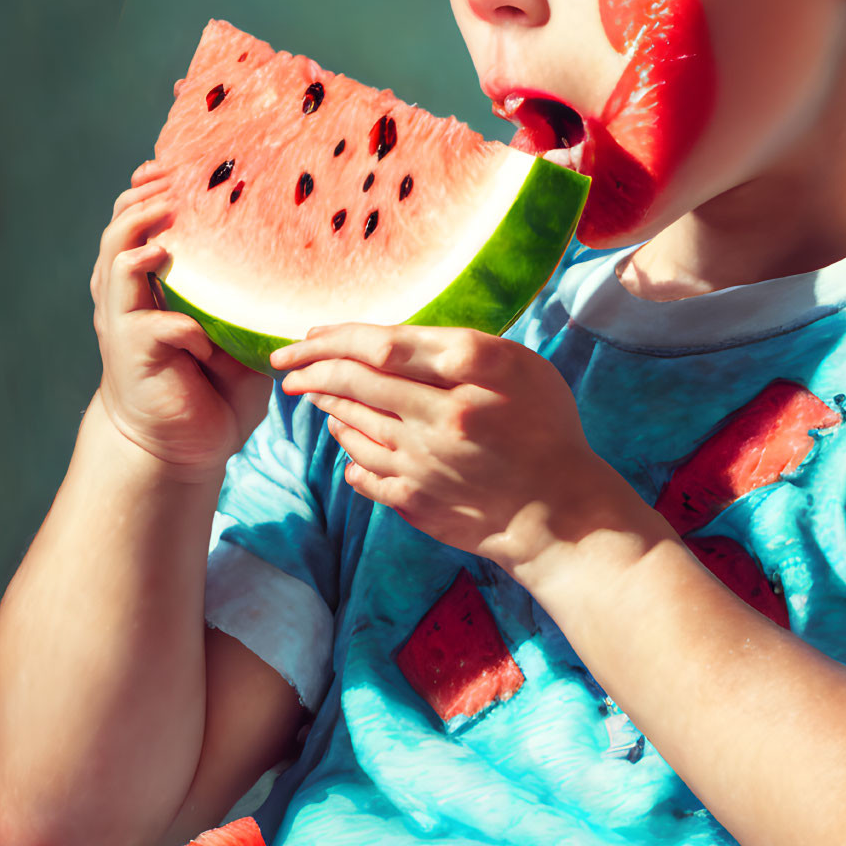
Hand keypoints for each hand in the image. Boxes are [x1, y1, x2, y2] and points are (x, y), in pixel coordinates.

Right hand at [91, 160, 271, 476]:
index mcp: (156, 287)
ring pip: (116, 263)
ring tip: (162, 219)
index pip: (143, 225)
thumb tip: (300, 263)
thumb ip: (252, 303)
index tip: (173, 165)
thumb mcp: (240, 337)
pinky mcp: (135, 354)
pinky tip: (198, 332)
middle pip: (120, 230)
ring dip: (138, 236)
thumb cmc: (214, 389)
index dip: (150, 191)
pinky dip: (178, 323)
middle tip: (166, 178)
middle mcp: (132, 298)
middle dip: (139, 200)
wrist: (181, 448)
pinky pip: (152, 324)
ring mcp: (128, 324)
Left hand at [270, 324, 660, 577]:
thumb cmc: (546, 429)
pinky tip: (345, 435)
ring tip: (312, 390)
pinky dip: (346, 447)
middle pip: (357, 381)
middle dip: (311, 369)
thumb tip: (391, 343)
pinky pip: (361, 468)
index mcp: (474, 372)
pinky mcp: (414, 499)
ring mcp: (424, 461)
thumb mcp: (521, 368)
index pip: (384, 344)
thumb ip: (461, 350)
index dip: (337, 337)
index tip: (309, 335)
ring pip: (351, 423)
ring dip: (325, 403)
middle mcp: (443, 414)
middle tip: (287, 363)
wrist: (559, 511)